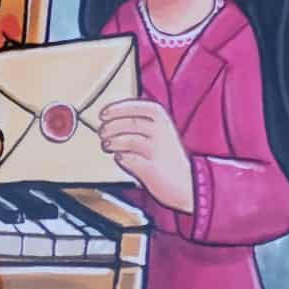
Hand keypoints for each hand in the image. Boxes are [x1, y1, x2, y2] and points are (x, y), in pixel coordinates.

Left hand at [98, 99, 194, 213]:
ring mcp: (157, 149)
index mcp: (161, 117)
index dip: (115, 109)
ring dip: (111, 143)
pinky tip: (120, 158)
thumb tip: (109, 119)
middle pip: (127, 123)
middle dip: (109, 127)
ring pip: (126, 140)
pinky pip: (128, 159)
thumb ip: (138, 121)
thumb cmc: (166, 155)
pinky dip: (120, 158)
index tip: (102, 114)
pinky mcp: (151, 168)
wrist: (186, 182)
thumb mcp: (159, 130)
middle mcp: (160, 130)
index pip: (134, 106)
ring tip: (107, 145)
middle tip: (102, 133)